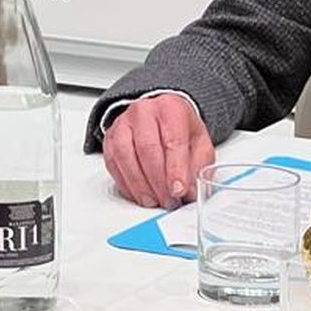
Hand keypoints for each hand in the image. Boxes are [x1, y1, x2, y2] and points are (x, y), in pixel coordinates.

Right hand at [102, 93, 214, 209]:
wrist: (160, 116)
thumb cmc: (179, 129)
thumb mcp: (199, 143)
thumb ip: (197, 167)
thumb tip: (188, 192)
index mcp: (171, 109)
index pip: (172, 141)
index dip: (175, 170)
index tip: (178, 191)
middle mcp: (144, 112)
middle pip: (147, 149)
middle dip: (157, 181)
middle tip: (168, 200)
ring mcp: (123, 123)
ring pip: (125, 155)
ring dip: (139, 184)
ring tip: (153, 200)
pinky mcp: (110, 137)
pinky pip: (112, 162)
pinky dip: (125, 182)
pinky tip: (138, 192)